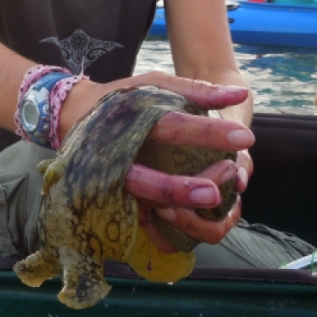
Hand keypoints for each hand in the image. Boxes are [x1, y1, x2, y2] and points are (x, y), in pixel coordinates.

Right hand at [61, 76, 253, 252]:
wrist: (72, 114)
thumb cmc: (122, 99)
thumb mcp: (153, 85)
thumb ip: (195, 91)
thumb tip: (242, 94)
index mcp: (127, 122)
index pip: (170, 127)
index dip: (208, 133)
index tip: (245, 137)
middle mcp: (113, 157)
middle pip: (145, 179)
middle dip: (181, 188)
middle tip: (220, 189)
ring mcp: (106, 184)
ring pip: (137, 208)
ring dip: (174, 211)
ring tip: (212, 208)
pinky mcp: (107, 202)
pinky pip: (134, 224)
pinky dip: (162, 231)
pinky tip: (192, 227)